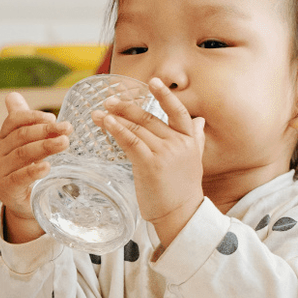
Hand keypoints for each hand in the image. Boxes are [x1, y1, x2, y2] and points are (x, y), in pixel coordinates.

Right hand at [0, 92, 70, 242]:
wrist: (23, 203)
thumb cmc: (26, 170)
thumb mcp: (25, 145)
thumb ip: (24, 122)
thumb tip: (12, 95)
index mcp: (3, 139)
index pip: (14, 121)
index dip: (33, 117)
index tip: (54, 118)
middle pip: (21, 136)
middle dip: (46, 131)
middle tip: (67, 129)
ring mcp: (1, 172)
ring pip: (23, 154)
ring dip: (45, 147)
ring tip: (64, 143)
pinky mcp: (7, 190)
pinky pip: (20, 178)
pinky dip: (33, 171)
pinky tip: (47, 167)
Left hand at [92, 77, 205, 246]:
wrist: (181, 216)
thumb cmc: (183, 191)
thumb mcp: (194, 160)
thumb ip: (195, 139)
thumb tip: (199, 120)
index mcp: (189, 140)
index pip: (178, 112)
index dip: (165, 95)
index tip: (153, 81)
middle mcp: (178, 143)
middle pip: (149, 118)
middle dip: (126, 108)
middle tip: (109, 100)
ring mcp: (165, 153)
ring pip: (137, 129)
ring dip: (115, 118)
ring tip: (98, 113)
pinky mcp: (150, 164)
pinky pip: (131, 142)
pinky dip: (116, 130)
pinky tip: (106, 123)